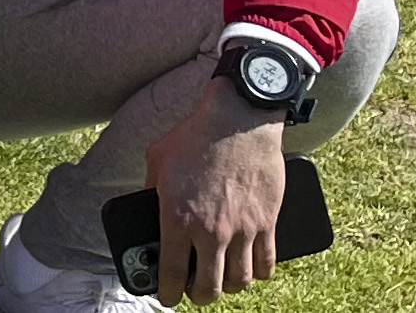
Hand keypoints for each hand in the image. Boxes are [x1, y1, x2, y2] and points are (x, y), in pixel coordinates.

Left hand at [142, 89, 288, 303]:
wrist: (238, 120)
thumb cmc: (195, 136)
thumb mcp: (157, 160)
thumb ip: (151, 189)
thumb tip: (147, 206)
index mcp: (177, 219)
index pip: (172, 274)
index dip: (168, 293)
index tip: (166, 297)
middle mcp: (210, 231)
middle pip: (209, 288)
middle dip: (199, 296)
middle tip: (195, 291)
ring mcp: (241, 230)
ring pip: (239, 281)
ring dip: (229, 287)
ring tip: (223, 280)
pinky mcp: (266, 222)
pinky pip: (267, 263)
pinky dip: (259, 273)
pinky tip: (252, 269)